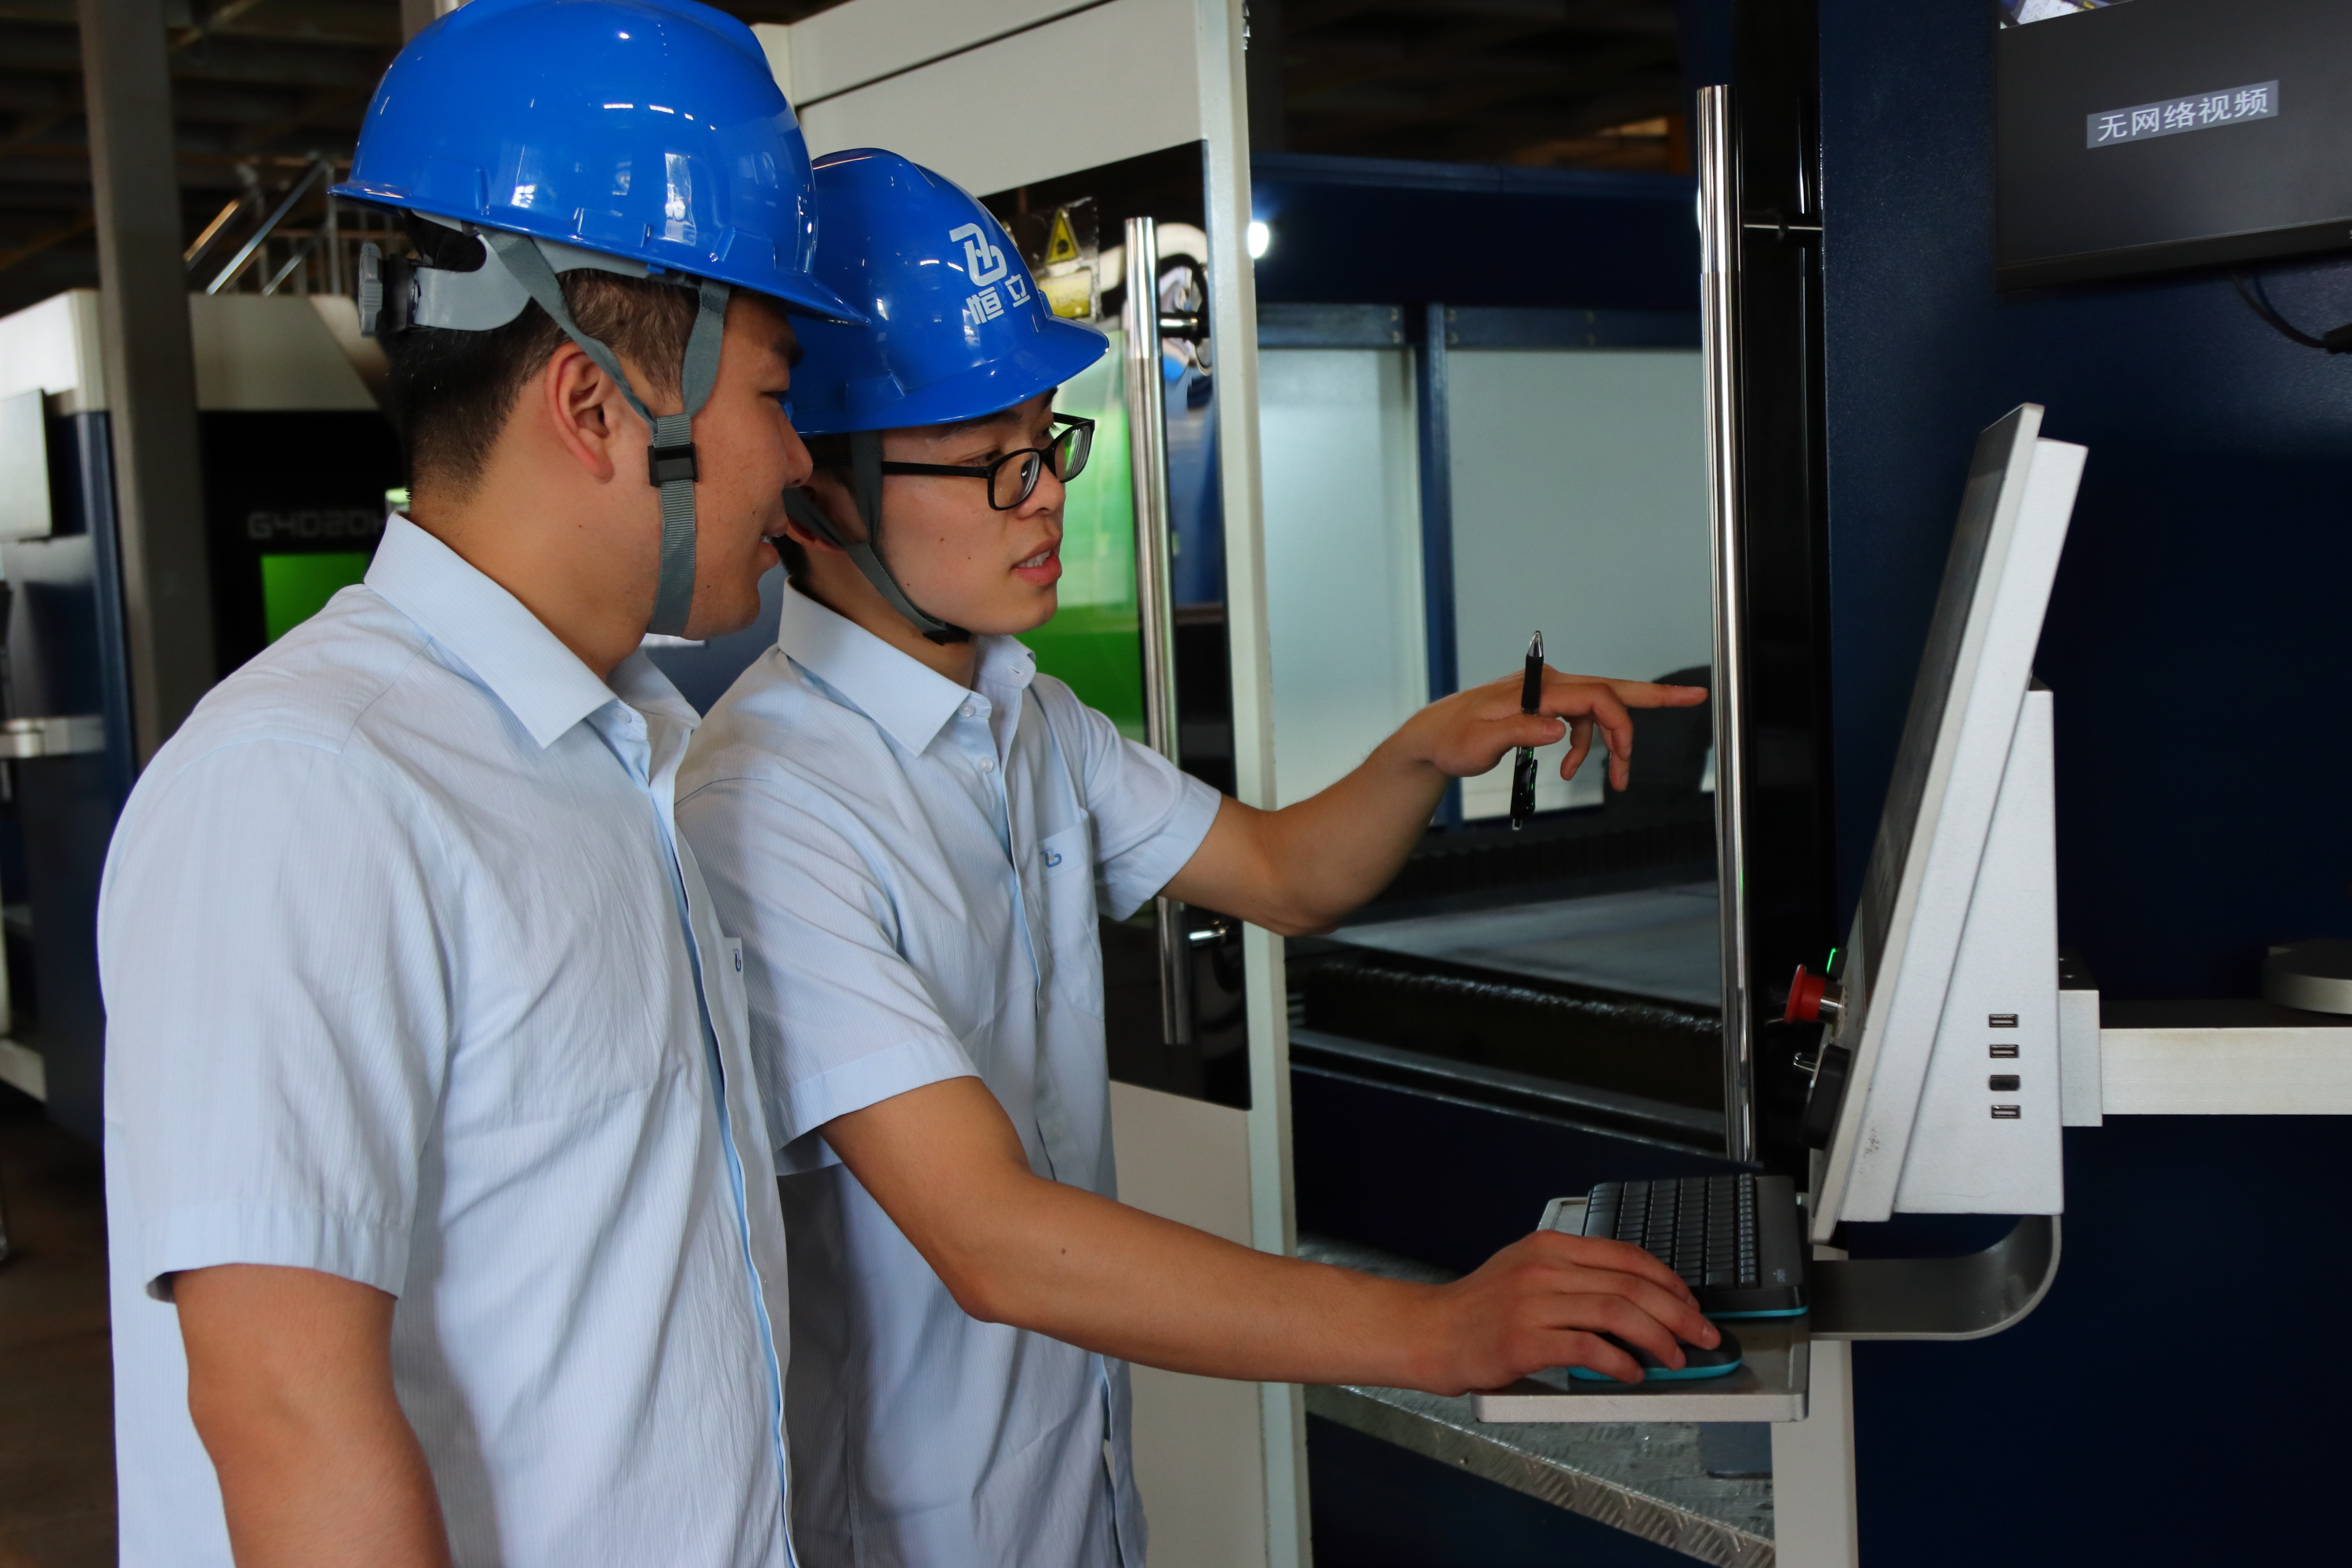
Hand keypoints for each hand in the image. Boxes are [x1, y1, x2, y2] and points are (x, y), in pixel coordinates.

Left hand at [1406, 668, 1705, 793]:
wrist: (1434, 737)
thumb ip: (1521, 731)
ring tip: (1615, 779)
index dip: (1623, 722)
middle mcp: (1549, 685)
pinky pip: (1580, 722)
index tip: (1630, 755)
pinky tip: (1570, 768)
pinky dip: (1584, 746)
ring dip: (1610, 745)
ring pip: (1598, 712)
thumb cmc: (1453, 740)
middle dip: (1654, 696)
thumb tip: (1559, 729)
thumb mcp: (1482, 743)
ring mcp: (1548, 694)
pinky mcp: (1544, 706)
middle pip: (1611, 689)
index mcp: (1539, 689)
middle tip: (1694, 697)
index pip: (1596, 698)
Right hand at [1409, 1230, 1721, 1392]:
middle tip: (1703, 1335)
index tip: (1690, 1303)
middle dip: (1678, 1311)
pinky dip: (1619, 1362)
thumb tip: (1634, 1303)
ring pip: (1616, 1311)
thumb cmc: (1478, 1311)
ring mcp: (1533, 1302)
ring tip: (1675, 1357)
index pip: (1626, 1255)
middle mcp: (1544, 1268)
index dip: (1668, 1280)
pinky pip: (1588, 1347)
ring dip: (1657, 1337)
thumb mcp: (1526, 1274)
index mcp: (1549, 1247)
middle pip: (1630, 1284)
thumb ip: (1574, 1280)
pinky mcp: (1524, 1339)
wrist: (1429, 1332)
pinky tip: (1631, 1373)